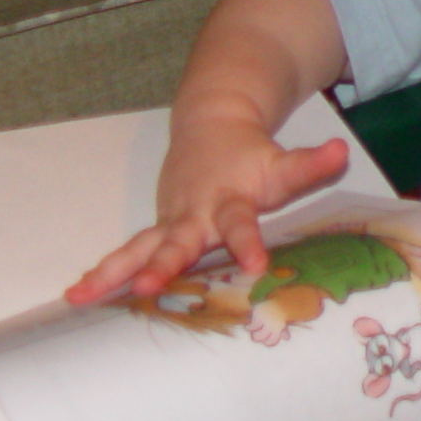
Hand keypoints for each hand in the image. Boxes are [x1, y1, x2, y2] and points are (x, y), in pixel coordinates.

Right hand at [65, 117, 348, 304]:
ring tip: (81, 293)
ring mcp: (169, 223)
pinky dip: (103, 272)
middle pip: (176, 241)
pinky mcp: (155, 231)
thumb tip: (342, 151)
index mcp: (228, 200)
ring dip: (111, 270)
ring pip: (138, 248)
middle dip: (161, 264)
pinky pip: (128, 253)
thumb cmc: (249, 156)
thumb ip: (309, 166)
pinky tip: (77, 294)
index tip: (255, 264)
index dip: (247, 242)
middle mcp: (193, 214)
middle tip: (146, 287)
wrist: (210, 126)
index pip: (241, 223)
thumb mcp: (281, 163)